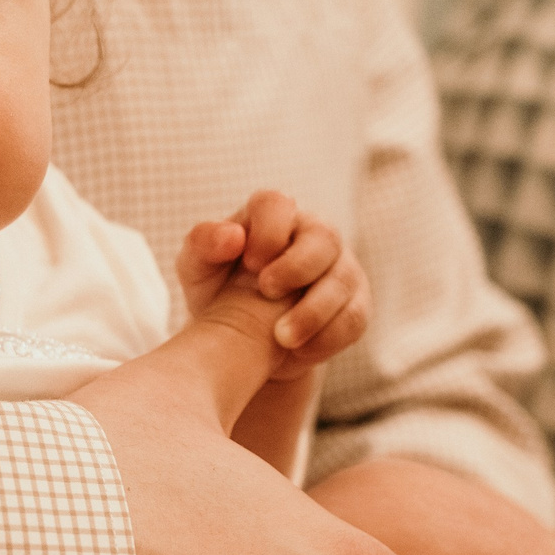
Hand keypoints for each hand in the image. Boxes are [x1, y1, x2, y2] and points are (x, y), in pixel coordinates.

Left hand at [176, 190, 369, 382]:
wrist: (244, 341)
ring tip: (280, 337)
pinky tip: (300, 351)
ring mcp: (341, 269)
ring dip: (312, 312)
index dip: (267, 232)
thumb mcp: (198, 268)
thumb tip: (232, 236)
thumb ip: (202, 244)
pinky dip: (327, 337)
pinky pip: (354, 318)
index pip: (277, 204)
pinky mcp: (355, 305)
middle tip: (267, 292)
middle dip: (297, 266)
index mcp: (272, 217)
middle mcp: (313, 234)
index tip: (249, 263)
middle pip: (324, 236)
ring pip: (342, 281)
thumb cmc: (219, 290)